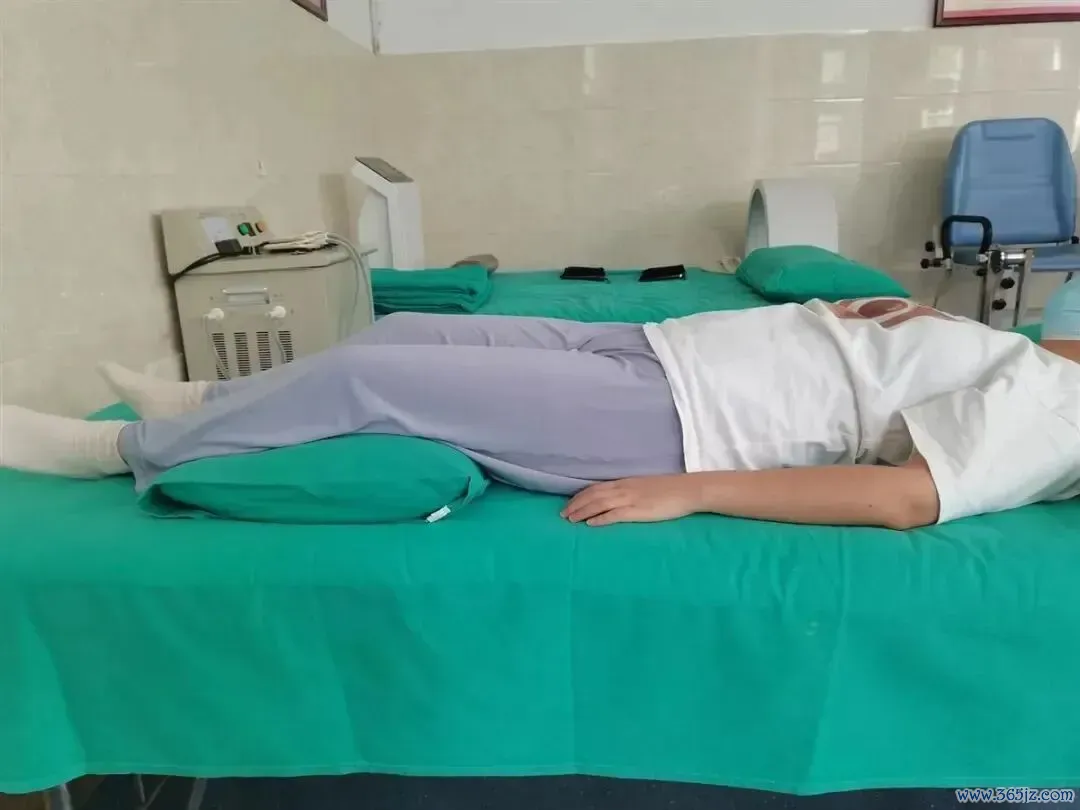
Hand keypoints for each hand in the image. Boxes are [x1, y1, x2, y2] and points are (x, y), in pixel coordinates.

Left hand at [561, 475, 703, 526]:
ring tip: (571, 520)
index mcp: (625, 483)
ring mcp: (631, 499)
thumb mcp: (645, 487)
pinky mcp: (638, 510)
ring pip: (600, 503)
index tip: (569, 504)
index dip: (580, 496)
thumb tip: (617, 500)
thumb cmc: (669, 490)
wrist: (688, 490)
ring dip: (583, 511)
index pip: (596, 488)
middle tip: (563, 515)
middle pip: (593, 495)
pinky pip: (615, 514)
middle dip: (576, 504)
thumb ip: (630, 492)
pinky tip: (590, 525)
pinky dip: (601, 519)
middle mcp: (624, 489)